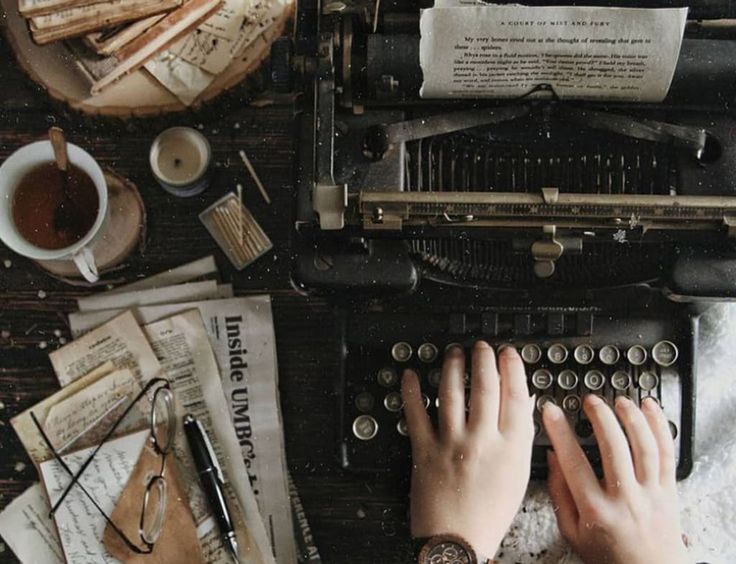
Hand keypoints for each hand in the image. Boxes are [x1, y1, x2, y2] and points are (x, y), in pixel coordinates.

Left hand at [401, 342, 534, 556]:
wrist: (457, 541)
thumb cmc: (489, 514)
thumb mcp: (517, 476)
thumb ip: (519, 438)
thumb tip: (521, 404)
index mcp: (510, 449)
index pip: (516, 396)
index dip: (512, 368)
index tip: (509, 354)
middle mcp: (481, 442)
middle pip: (484, 387)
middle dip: (483, 359)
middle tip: (481, 346)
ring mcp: (451, 444)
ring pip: (451, 392)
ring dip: (451, 366)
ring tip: (453, 353)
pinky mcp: (423, 451)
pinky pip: (415, 413)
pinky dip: (411, 391)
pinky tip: (411, 375)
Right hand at [542, 394, 688, 563]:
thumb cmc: (609, 556)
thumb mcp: (572, 532)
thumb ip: (560, 494)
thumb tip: (552, 459)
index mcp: (596, 510)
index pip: (573, 463)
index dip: (559, 432)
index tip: (550, 411)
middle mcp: (625, 499)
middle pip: (614, 448)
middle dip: (600, 417)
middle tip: (590, 400)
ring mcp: (650, 493)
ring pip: (643, 447)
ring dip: (631, 418)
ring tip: (619, 400)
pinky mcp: (669, 490)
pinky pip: (666, 454)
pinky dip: (659, 427)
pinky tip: (649, 408)